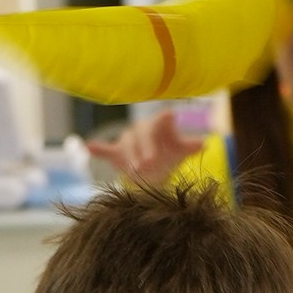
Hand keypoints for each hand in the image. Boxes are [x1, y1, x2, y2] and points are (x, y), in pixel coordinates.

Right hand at [88, 113, 203, 185]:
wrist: (155, 172)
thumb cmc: (169, 157)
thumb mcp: (180, 153)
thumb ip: (189, 147)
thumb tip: (204, 143)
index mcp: (159, 124)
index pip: (159, 120)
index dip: (160, 129)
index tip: (164, 133)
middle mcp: (142, 129)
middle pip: (141, 134)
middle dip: (144, 148)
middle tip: (147, 163)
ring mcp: (128, 141)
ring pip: (126, 143)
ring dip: (130, 155)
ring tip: (133, 170)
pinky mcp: (117, 152)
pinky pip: (106, 149)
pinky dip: (98, 148)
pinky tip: (88, 146)